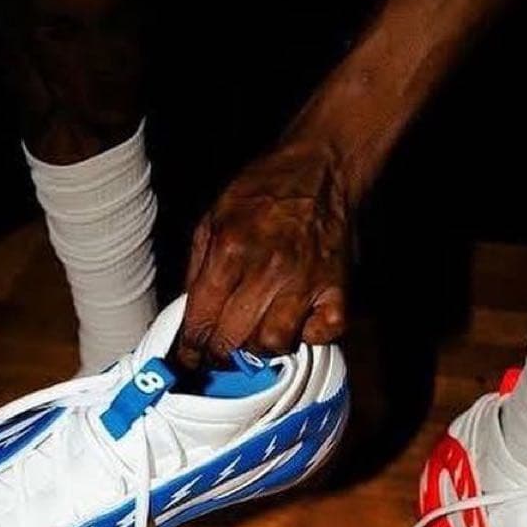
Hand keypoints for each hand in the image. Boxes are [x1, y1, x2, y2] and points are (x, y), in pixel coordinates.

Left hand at [178, 136, 351, 366]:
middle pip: (234, 339)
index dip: (191, 348)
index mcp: (230, 250)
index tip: (189, 358)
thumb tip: (190, 315)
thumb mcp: (213, 218)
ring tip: (259, 328)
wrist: (319, 168)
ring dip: (262, 345)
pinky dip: (308, 335)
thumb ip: (198, 269)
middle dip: (220, 350)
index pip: (201, 319)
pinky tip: (299, 319)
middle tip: (221, 347)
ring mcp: (306, 282)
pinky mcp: (337, 289)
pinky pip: (321, 335)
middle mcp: (267, 269)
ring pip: (274, 344)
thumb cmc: (264, 192)